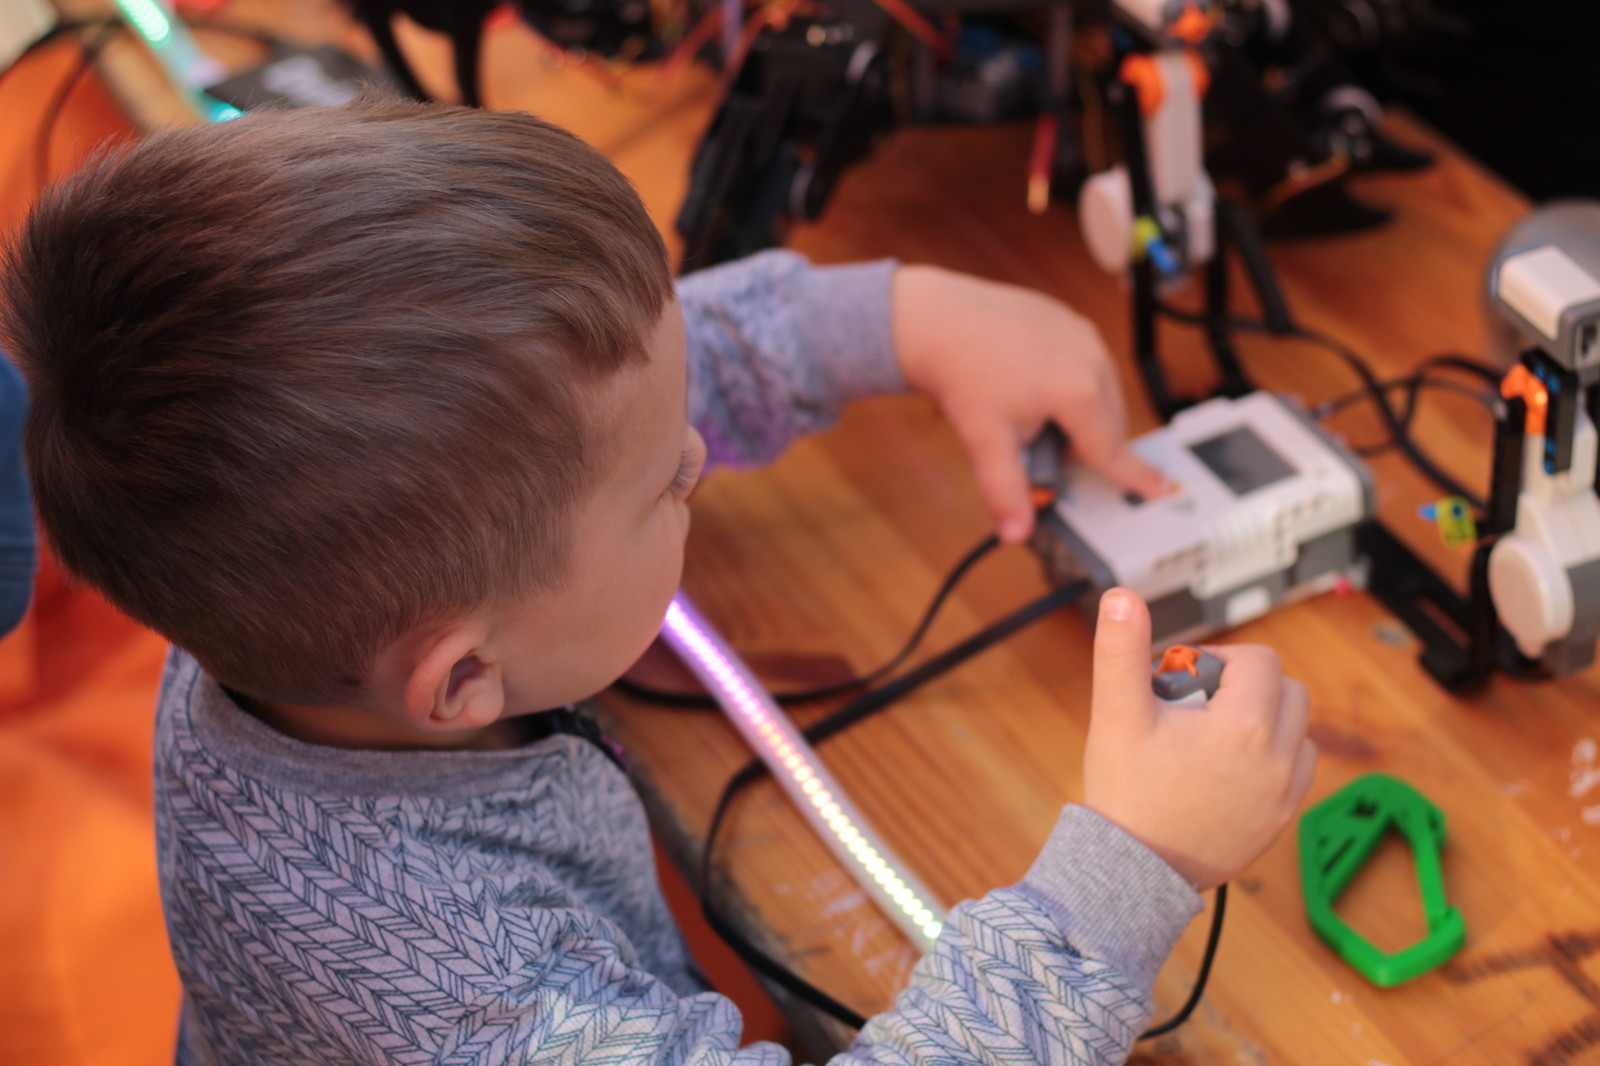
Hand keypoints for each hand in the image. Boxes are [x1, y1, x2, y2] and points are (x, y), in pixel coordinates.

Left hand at [891, 266, 1167, 543]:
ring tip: (1033, 414)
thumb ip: (1007, 492)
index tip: (1162, 488)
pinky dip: (1073, 384)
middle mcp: (1090, 358)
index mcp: (1077, 391)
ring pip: (1102, 393)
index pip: (1111, 449)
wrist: (937, 319)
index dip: (1136, 476)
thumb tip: (1015, 532)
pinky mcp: (1071, 321)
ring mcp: (1083, 335)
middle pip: (1108, 424)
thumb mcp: (985, 441)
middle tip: (1042, 448)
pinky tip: (1034, 385)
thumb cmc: (962, 373)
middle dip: (1085, 446)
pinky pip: (1088, 365)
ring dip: (1081, 416)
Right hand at [1081, 589, 1317, 889]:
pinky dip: (1273, 757)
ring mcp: (1284, 793)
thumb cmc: (1125, 792)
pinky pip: (1297, 770)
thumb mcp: (1116, 715)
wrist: (1133, 870)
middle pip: (1287, 689)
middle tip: (1196, 705)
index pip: (1257, 660)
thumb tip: (1121, 597)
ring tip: (1213, 735)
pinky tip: (1229, 767)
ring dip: (1265, 718)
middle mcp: (1277, 758)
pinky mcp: (1281, 819)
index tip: (1181, 678)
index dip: (1218, 658)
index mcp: (1244, 726)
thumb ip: (1120, 651)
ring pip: (1298, 729)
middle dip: (1246, 685)